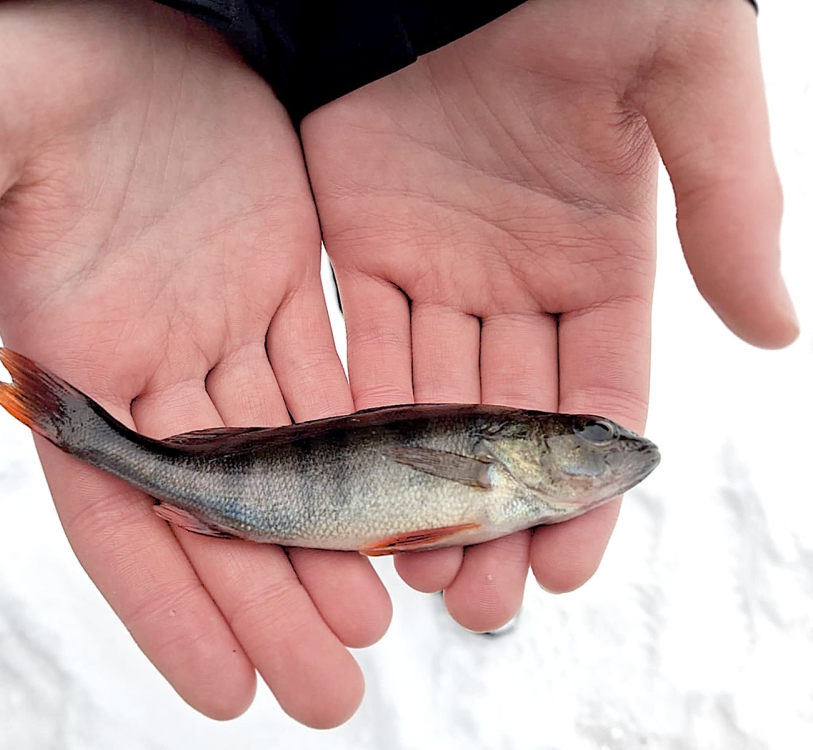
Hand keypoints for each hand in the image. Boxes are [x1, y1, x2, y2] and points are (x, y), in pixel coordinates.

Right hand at [0, 0, 389, 726]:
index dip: (168, 608)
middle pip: (215, 512)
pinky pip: (327, 382)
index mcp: (69, 359)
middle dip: (267, 605)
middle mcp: (148, 363)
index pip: (118, 517)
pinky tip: (395, 505)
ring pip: (282, 461)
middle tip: (328, 692)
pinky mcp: (278, 282)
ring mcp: (218, 327)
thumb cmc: (15, 59)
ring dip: (324, 545)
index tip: (224, 691)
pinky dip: (360, 447)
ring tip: (371, 627)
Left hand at [300, 0, 796, 628]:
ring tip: (411, 572)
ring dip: (419, 489)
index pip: (595, 401)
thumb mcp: (690, 80)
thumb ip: (730, 204)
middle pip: (505, 424)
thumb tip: (776, 330)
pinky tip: (350, 487)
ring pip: (428, 402)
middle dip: (493, 518)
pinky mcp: (360, 239)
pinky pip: (361, 342)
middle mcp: (516, 278)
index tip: (565, 568)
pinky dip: (355, 416)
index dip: (583, 490)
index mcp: (601, 256)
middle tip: (477, 602)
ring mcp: (436, 262)